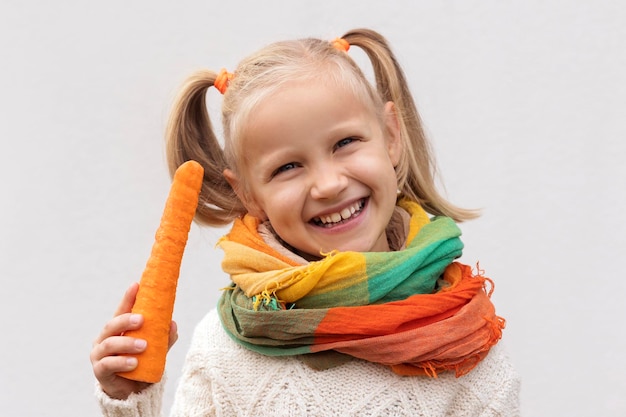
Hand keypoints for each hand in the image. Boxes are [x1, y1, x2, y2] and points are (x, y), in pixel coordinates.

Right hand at [90, 282, 177, 399]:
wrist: (133, 391)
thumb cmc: (142, 363)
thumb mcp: (156, 349)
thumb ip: (163, 337)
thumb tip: (172, 323)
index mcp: (117, 329)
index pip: (121, 310)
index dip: (128, 298)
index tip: (137, 285)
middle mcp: (105, 339)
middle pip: (111, 325)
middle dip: (126, 320)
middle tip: (142, 320)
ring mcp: (99, 355)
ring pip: (109, 344)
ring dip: (127, 343)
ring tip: (144, 346)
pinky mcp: (100, 371)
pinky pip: (108, 365)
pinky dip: (122, 362)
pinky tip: (134, 363)